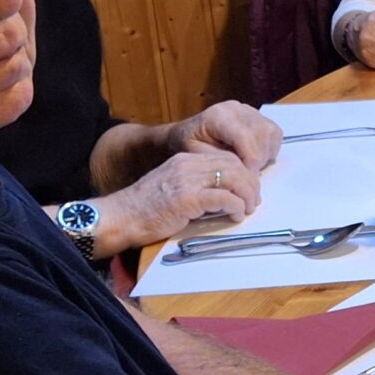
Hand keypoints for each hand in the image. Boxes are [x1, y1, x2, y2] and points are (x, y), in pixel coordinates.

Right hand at [94, 149, 262, 253]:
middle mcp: (188, 164)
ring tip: (247, 209)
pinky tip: (236, 215)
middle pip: (233, 165)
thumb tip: (223, 196)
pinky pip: (223, 197)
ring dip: (246, 195)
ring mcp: (187, 180)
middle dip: (250, 183)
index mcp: (185, 159)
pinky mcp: (187, 198)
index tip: (249, 188)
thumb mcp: (172, 188)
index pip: (225, 157)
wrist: (121, 217)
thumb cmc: (144, 209)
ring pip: (233, 178)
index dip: (243, 172)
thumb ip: (195, 186)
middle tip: (254, 200)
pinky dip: (235, 206)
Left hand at [170, 100, 281, 170]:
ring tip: (250, 166)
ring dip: (265, 153)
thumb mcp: (197, 156)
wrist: (187, 133)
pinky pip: (273, 132)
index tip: (248, 177)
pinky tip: (255, 156)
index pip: (245, 135)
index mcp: (218, 115)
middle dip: (258, 158)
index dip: (251, 158)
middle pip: (261, 133)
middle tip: (248, 175)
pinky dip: (269, 147)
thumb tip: (244, 170)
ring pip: (270, 132)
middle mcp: (236, 108)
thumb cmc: (188, 145)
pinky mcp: (257, 115)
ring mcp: (248, 109)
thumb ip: (221, 161)